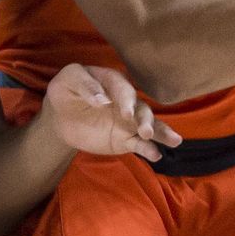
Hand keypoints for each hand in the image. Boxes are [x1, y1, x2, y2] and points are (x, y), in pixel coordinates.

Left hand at [43, 64, 182, 161]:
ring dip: (159, 132)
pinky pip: (139, 144)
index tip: (126, 114)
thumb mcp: (68, 80)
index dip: (126, 101)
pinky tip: (156, 155)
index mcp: (113, 82)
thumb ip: (85, 86)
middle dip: (146, 120)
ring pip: (149, 125)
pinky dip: (149, 149)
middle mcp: (126, 101)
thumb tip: (102, 100)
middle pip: (141, 108)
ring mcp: (128, 121)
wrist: (61, 116)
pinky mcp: (125, 139)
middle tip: (146, 132)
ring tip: (174, 140)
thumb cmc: (66, 90)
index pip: (124, 89)